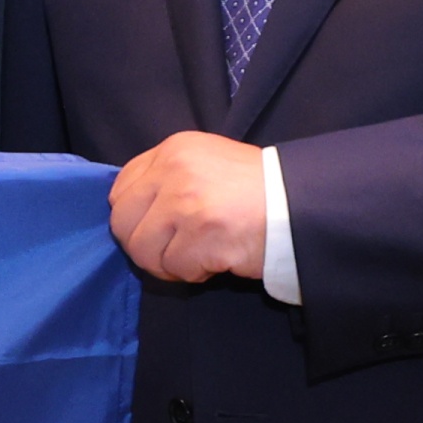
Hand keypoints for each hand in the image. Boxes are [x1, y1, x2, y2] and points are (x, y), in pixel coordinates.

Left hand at [111, 131, 271, 283]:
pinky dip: (195, 272)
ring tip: (199, 254)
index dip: (134, 216)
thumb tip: (132, 211)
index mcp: (173, 149)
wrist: (302, 206)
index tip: (157, 227)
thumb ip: (167, 179)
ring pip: (143, 251)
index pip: (120, 189)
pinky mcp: (203, 236)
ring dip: (169, 263)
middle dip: (144, 245)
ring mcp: (187, 203)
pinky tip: (218, 259)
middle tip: (173, 251)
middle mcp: (174, 171)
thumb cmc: (256, 189)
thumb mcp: (206, 163)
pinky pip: (175, 269)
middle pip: (122, 223)